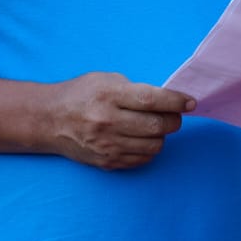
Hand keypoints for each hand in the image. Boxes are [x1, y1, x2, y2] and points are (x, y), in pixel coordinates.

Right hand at [45, 73, 193, 170]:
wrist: (49, 120)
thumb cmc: (81, 94)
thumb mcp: (105, 79)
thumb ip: (135, 90)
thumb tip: (167, 101)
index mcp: (109, 95)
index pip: (152, 100)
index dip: (176, 102)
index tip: (190, 102)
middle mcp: (108, 121)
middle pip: (158, 126)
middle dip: (173, 120)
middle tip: (173, 115)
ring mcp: (107, 145)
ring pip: (154, 145)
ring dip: (161, 136)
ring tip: (153, 127)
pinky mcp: (107, 162)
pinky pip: (142, 159)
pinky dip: (149, 149)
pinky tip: (141, 139)